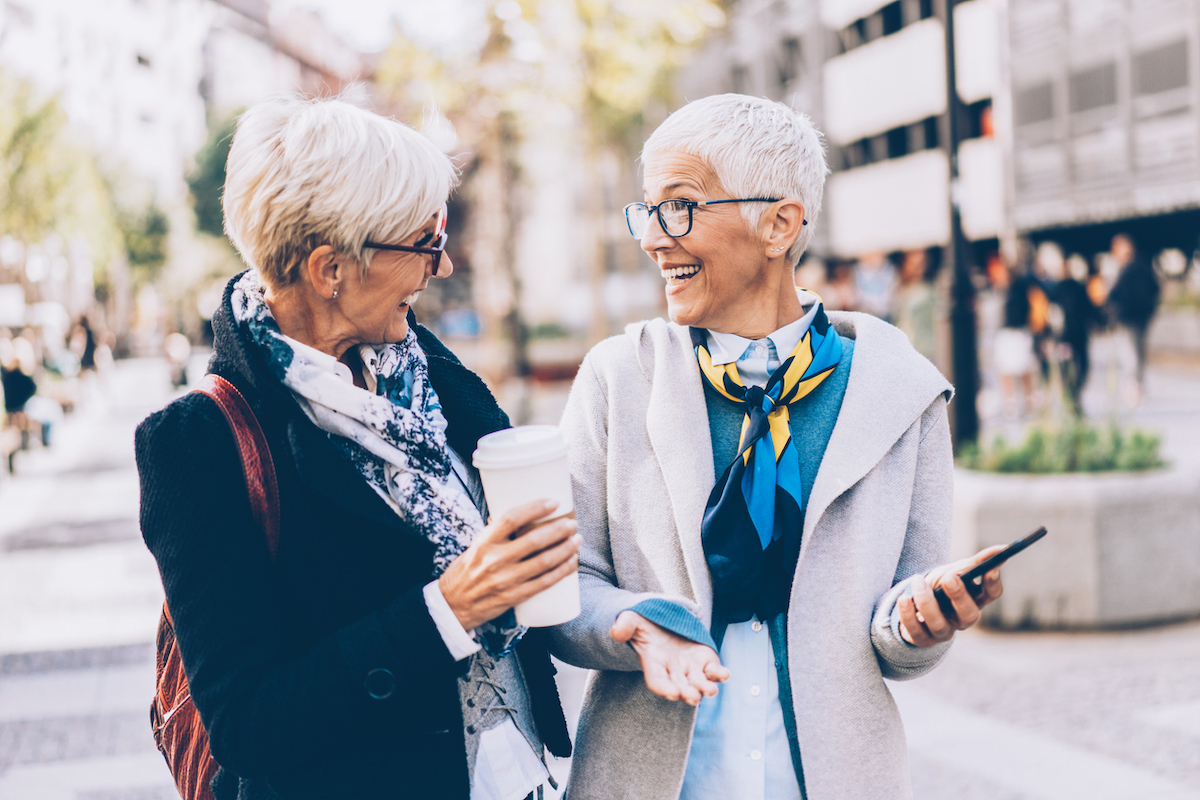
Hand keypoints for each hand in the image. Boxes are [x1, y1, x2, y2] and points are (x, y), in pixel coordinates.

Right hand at [439, 499, 578, 630]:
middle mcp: (494, 560)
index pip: (511, 519)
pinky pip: (544, 582)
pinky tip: (572, 562)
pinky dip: (562, 571)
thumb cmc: (466, 572)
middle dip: (558, 529)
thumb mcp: (475, 547)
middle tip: (571, 523)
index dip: (535, 508)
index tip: (553, 502)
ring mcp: (506, 580)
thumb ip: (497, 534)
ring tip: (577, 539)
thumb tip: (524, 517)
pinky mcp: (514, 596)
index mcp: (483, 543)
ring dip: (565, 549)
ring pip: (544, 562)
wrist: (452, 606)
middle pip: (534, 540)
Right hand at [610, 611, 729, 705]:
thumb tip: (616, 632)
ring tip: (710, 691)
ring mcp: (689, 667)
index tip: (672, 693)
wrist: (661, 620)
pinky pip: (712, 670)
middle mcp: (672, 670)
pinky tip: (725, 674)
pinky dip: (719, 674)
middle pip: (680, 686)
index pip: (657, 681)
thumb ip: (625, 625)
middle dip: (687, 693)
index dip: (664, 688)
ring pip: (698, 682)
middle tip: (693, 697)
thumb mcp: (631, 619)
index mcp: (653, 663)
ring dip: (705, 688)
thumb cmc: (644, 623)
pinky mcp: (704, 660)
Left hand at [898, 545, 1005, 646]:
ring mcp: (943, 632)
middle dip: (960, 596)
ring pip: (939, 624)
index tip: (990, 568)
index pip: (991, 594)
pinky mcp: (922, 639)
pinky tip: (904, 598)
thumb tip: (1000, 549)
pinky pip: (916, 631)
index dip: (992, 583)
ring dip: (927, 602)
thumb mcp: (953, 571)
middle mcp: (962, 620)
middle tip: (949, 578)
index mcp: (975, 600)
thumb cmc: (938, 586)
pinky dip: (908, 615)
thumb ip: (974, 563)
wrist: (913, 604)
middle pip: (969, 615)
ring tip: (917, 580)